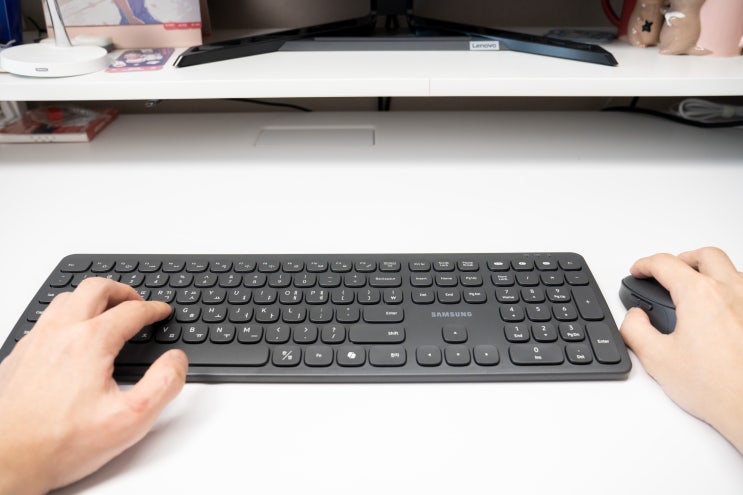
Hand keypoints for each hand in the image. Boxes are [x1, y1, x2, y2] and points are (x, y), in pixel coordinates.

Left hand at [0, 278, 187, 494]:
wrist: (5, 461)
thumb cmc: (59, 443)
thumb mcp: (131, 419)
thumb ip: (164, 384)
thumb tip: (176, 360)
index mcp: (90, 342)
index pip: (131, 311)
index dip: (153, 309)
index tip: (161, 312)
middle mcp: (60, 333)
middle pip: (96, 289)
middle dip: (123, 291)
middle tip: (137, 302)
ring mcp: (35, 342)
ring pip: (67, 299)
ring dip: (93, 299)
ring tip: (108, 311)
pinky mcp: (19, 356)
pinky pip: (46, 319)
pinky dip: (68, 316)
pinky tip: (73, 336)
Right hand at [620, 247, 742, 452]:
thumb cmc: (718, 388)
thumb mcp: (657, 359)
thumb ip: (635, 330)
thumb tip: (634, 317)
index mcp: (700, 295)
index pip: (665, 264)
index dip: (645, 265)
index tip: (638, 271)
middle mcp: (731, 291)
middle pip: (705, 256)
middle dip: (682, 259)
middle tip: (668, 272)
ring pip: (731, 269)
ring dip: (709, 272)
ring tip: (695, 289)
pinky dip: (730, 291)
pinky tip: (723, 310)